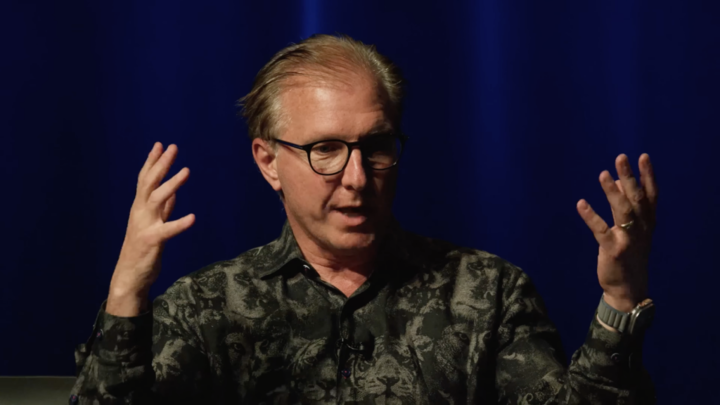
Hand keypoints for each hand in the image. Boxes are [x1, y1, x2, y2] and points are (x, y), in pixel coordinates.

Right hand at [106, 143, 194, 315]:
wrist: (130, 277)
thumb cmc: (142, 250)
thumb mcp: (154, 224)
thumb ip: (163, 209)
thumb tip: (174, 193)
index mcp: (140, 208)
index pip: (145, 179)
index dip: (153, 162)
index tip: (160, 145)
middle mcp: (140, 213)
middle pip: (149, 183)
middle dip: (161, 164)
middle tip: (173, 147)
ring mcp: (144, 226)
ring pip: (156, 200)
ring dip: (172, 184)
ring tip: (186, 171)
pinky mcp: (151, 241)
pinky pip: (167, 230)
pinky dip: (179, 223)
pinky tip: (192, 218)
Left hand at [576, 153, 657, 312]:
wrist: (629, 288)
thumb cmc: (631, 255)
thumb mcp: (636, 231)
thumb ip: (630, 208)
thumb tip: (621, 183)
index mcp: (648, 223)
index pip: (651, 195)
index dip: (648, 176)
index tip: (643, 156)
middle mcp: (642, 228)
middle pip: (636, 198)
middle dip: (630, 176)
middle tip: (621, 158)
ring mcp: (628, 239)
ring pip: (622, 211)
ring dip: (612, 192)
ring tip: (602, 174)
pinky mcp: (613, 249)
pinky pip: (601, 230)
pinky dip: (590, 216)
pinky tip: (581, 203)